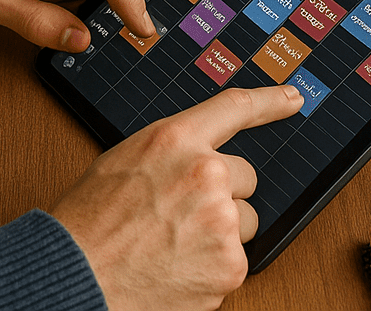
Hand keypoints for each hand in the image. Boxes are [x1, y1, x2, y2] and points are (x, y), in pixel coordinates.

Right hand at [50, 85, 304, 310]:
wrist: (77, 273)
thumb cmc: (90, 220)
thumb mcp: (125, 161)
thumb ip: (171, 152)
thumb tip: (200, 157)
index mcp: (175, 139)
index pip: (235, 108)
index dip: (270, 101)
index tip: (293, 98)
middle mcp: (205, 173)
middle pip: (245, 176)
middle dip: (223, 194)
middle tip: (182, 214)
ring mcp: (222, 220)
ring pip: (244, 221)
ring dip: (221, 232)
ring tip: (174, 244)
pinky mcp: (230, 264)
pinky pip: (236, 258)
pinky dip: (213, 266)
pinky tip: (178, 266)